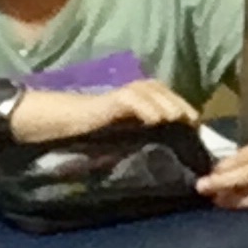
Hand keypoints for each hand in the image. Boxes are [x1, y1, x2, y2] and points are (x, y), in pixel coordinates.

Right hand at [14, 79, 197, 142]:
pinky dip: (146, 107)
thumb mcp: (115, 138)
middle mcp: (128, 94)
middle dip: (180, 104)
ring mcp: (118, 95)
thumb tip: (159, 157)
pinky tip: (158, 120)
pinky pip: (131, 99)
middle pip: (161, 90)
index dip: (181, 107)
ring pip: (150, 91)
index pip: (163, 97)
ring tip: (180, 119)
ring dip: (168, 103)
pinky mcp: (107, 101)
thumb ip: (133, 139)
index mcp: (132, 101)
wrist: (52, 124)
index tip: (195, 127)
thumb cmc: (81, 134)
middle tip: (194, 123)